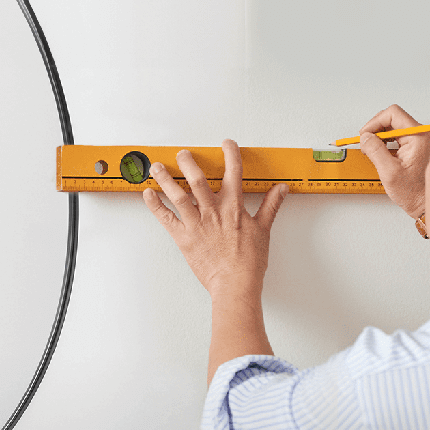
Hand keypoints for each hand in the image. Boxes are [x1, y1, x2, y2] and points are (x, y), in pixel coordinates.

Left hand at [143, 139, 286, 298]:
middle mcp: (212, 212)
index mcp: (233, 207)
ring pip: (177, 195)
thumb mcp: (263, 230)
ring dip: (165, 178)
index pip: (233, 172)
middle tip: (182, 154)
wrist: (235, 284)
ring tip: (157, 167)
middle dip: (187, 163)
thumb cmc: (248, 262)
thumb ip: (270, 206)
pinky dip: (155, 205)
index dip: (230, 155)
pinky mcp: (183, 238)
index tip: (227, 144)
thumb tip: (281, 191)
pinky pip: (165, 218)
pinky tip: (148, 194)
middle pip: (197, 179)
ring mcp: (196, 224)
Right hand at [357, 105, 429, 218]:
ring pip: (396, 128)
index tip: (364, 135)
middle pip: (394, 119)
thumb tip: (365, 137)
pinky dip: (388, 143)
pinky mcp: (420, 146)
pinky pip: (400, 137)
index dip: (374, 122)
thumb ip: (375, 151)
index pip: (393, 114)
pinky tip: (382, 154)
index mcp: (419, 136)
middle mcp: (424, 134)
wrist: (427, 205)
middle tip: (365, 144)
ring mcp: (423, 139)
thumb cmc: (415, 193)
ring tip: (372, 151)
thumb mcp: (389, 172)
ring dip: (381, 137)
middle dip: (376, 130)